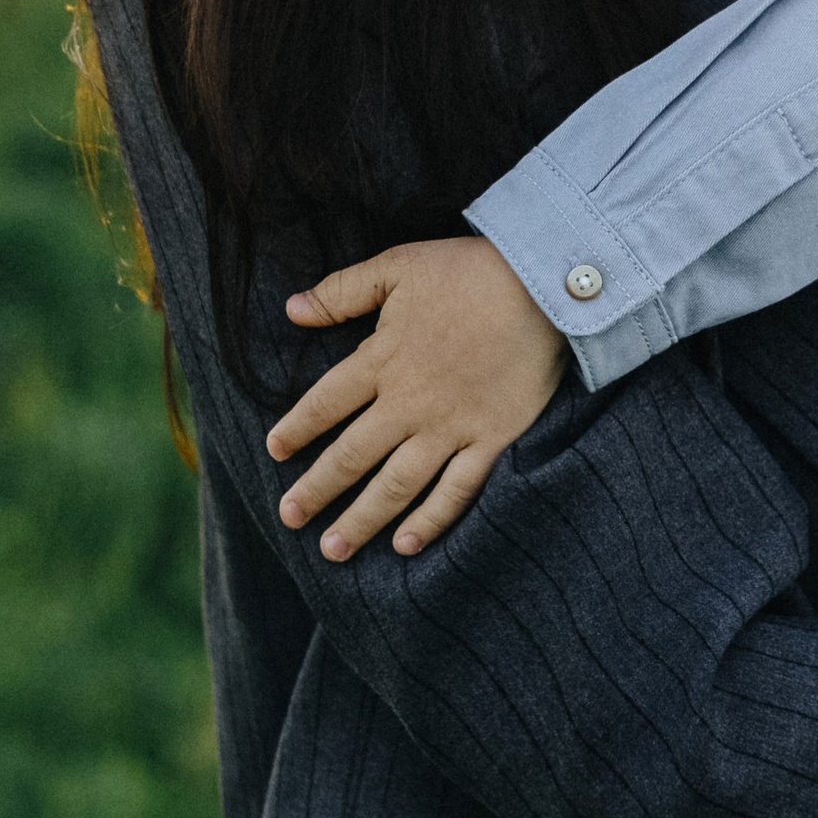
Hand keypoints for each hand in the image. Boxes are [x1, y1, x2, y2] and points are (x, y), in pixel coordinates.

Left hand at [266, 239, 566, 560]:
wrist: (544, 285)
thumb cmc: (469, 270)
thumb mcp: (397, 266)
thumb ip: (341, 291)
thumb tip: (291, 309)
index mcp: (382, 359)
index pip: (325, 403)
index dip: (297, 429)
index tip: (274, 452)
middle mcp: (409, 402)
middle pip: (351, 455)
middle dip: (316, 490)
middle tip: (288, 518)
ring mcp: (451, 426)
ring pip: (395, 484)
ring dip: (361, 519)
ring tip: (333, 550)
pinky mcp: (491, 439)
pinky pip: (456, 489)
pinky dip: (431, 520)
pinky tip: (406, 544)